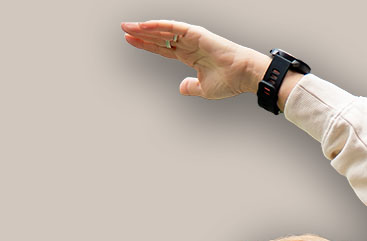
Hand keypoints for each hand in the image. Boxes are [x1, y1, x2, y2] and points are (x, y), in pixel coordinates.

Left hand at [120, 20, 268, 99]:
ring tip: (128, 27)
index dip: (147, 45)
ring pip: (163, 30)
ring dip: (145, 28)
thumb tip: (180, 87)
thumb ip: (190, 87)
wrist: (243, 75)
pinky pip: (173, 27)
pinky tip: (144, 26)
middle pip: (159, 37)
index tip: (131, 42)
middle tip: (124, 30)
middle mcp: (188, 44)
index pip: (163, 48)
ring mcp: (191, 37)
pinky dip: (158, 25)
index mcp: (189, 56)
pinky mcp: (196, 33)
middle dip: (141, 34)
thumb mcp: (204, 89)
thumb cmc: (229, 81)